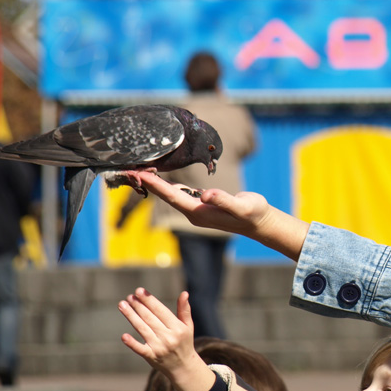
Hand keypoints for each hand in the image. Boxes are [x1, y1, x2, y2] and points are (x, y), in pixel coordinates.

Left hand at [119, 288, 214, 390]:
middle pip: (150, 318)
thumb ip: (184, 309)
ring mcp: (159, 347)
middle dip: (138, 306)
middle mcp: (169, 337)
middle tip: (129, 296)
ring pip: (143, 329)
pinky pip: (140, 349)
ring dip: (131, 316)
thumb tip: (184, 293)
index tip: (139, 291)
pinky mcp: (151, 357)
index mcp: (178, 328)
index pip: (161, 311)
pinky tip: (124, 336)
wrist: (183, 367)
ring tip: (122, 305)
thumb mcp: (188, 326)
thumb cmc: (184, 342)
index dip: (149, 300)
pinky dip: (132, 343)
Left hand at [127, 170, 309, 259]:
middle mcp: (194, 212)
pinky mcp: (202, 205)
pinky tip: (162, 177)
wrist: (260, 222)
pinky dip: (168, 185)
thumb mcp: (241, 205)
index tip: (138, 172)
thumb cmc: (252, 213)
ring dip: (155, 184)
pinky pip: (179, 194)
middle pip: (165, 196)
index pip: (171, 196)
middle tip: (129, 168)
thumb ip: (223, 200)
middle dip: (148, 183)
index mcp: (199, 212)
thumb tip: (206, 194)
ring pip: (171, 195)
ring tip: (140, 170)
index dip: (155, 184)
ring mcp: (197, 210)